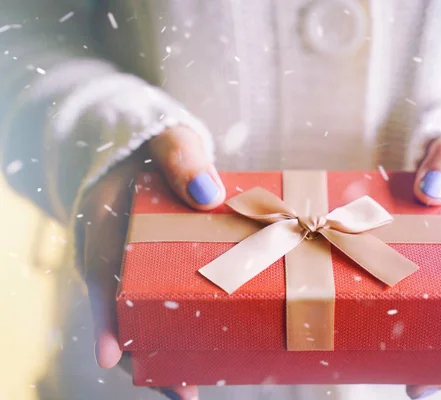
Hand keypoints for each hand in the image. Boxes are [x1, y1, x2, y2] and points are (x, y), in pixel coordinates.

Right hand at [77, 126, 224, 399]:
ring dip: (159, 349)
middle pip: (118, 307)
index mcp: (105, 217)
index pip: (99, 270)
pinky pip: (152, 299)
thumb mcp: (168, 139)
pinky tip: (194, 350)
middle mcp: (109, 246)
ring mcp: (126, 260)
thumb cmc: (154, 145)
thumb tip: (208, 194)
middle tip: (176, 390)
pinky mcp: (147, 265)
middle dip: (142, 351)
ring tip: (187, 387)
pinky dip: (170, 326)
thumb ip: (182, 157)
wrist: (142, 145)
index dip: (104, 314)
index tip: (111, 356)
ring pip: (135, 311)